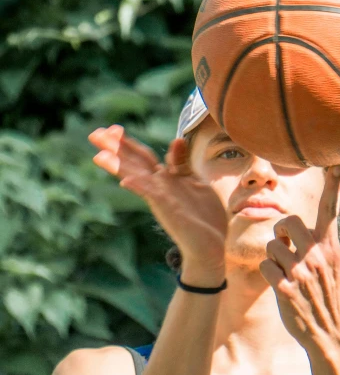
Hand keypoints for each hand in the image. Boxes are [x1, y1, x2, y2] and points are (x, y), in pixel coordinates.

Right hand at [88, 125, 227, 270]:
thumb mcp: (195, 182)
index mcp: (165, 180)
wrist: (211, 247)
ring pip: (137, 178)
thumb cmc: (204, 217)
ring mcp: (162, 198)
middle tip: (94, 133)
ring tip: (98, 155)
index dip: (128, 142)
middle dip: (115, 148)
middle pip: (134, 163)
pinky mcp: (169, 210)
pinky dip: (140, 188)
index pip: (143, 156)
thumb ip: (182, 163)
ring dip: (118, 167)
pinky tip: (126, 182)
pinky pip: (153, 197)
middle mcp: (159, 188)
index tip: (113, 128)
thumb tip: (176, 139)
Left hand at [259, 164, 339, 353]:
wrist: (330, 335)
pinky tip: (279, 286)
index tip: (335, 163)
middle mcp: (316, 256)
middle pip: (287, 221)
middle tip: (286, 247)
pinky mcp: (284, 289)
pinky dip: (268, 274)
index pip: (331, 211)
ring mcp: (300, 272)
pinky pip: (265, 265)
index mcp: (331, 248)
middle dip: (281, 232)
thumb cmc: (335, 299)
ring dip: (274, 257)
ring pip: (271, 245)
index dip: (334, 186)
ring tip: (286, 273)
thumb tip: (325, 230)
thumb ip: (331, 247)